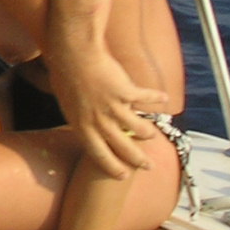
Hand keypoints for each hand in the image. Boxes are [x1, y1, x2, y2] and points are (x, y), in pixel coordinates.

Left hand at [54, 47, 170, 176]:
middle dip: (137, 159)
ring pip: (138, 128)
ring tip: (151, 134)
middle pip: (123, 147)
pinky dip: (156, 98)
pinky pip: (146, 99)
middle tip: (147, 165)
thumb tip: (88, 125)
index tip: (122, 175)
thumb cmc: (65, 75)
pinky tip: (164, 98)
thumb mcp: (67, 103)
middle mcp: (98, 121)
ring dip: (147, 132)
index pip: (98, 154)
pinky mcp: (126, 92)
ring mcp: (113, 108)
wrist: (73, 53)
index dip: (111, 166)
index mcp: (81, 126)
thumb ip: (80, 116)